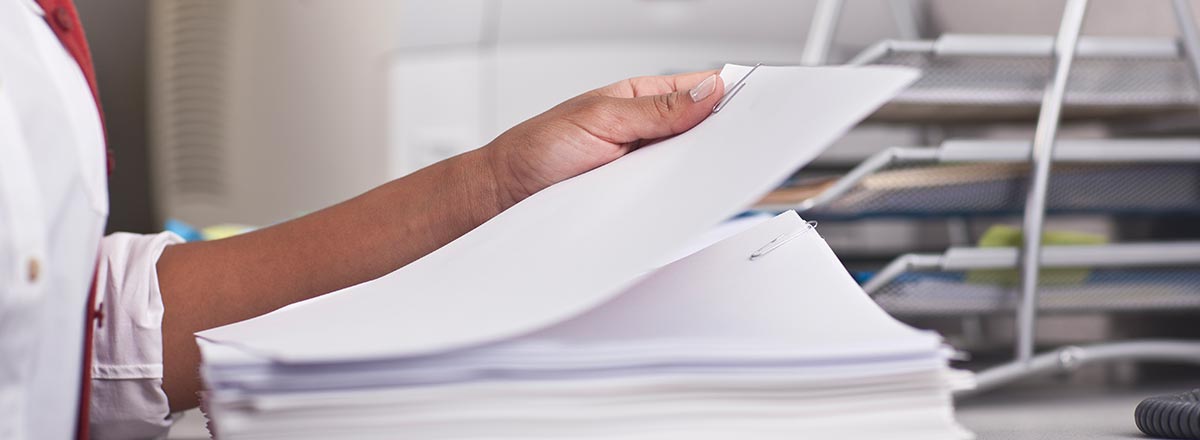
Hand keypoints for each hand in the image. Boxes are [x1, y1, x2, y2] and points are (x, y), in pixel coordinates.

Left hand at [483, 70, 724, 207]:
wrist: (503, 197)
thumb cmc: (537, 149)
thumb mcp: (599, 119)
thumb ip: (656, 110)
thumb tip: (708, 91)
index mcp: (642, 100)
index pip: (700, 91)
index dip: (730, 97)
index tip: (758, 109)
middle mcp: (647, 134)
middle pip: (702, 135)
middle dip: (722, 141)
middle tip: (741, 150)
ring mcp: (643, 170)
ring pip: (688, 172)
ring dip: (699, 176)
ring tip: (713, 178)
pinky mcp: (637, 203)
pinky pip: (668, 202)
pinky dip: (679, 204)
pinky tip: (687, 206)